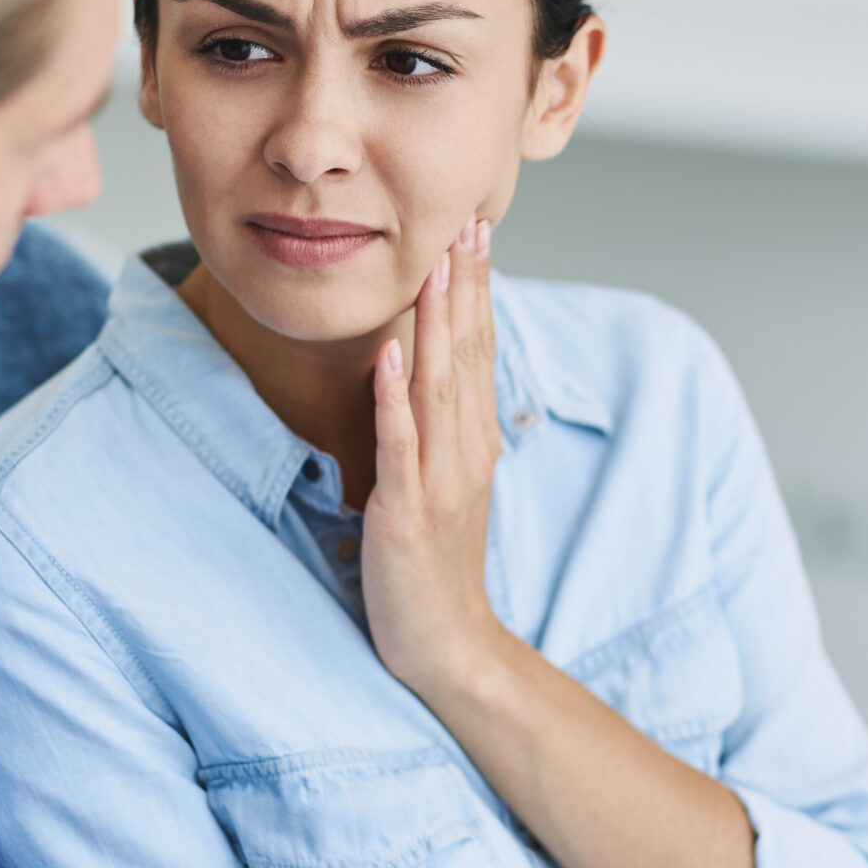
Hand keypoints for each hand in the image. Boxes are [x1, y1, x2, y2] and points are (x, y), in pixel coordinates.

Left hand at [363, 216, 501, 696]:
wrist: (448, 644)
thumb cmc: (437, 570)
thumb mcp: (447, 489)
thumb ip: (442, 434)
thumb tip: (425, 377)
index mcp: (475, 444)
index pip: (480, 353)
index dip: (479, 292)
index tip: (475, 235)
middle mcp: (467, 453)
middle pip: (467, 356)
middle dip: (466, 288)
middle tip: (467, 223)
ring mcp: (440, 482)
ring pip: (439, 388)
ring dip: (437, 324)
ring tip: (434, 265)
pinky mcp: (407, 513)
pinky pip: (400, 446)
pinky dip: (394, 398)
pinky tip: (388, 354)